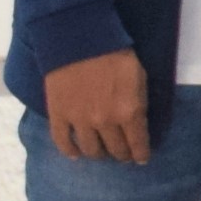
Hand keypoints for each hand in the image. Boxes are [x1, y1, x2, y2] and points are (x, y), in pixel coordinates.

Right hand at [43, 48, 149, 164]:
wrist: (80, 41)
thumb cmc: (116, 55)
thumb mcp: (140, 79)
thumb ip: (139, 104)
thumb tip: (138, 124)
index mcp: (129, 112)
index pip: (138, 145)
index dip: (141, 155)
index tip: (141, 159)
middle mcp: (105, 122)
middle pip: (115, 150)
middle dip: (122, 154)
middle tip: (122, 153)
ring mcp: (80, 121)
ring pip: (91, 150)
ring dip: (99, 154)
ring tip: (102, 152)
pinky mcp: (59, 115)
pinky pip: (63, 142)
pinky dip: (70, 152)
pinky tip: (76, 155)